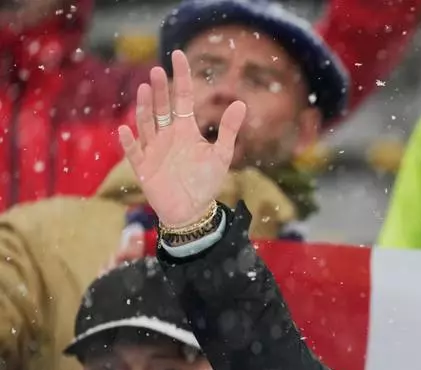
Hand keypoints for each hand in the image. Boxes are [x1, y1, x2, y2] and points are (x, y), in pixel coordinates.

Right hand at [118, 50, 245, 228]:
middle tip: (159, 71)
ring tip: (147, 89)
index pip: (183, 97)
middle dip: (161, 90)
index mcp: (186, 129)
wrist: (192, 210)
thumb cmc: (205, 182)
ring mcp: (153, 149)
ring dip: (145, 108)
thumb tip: (241, 103)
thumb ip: (228, 130)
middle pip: (163, 107)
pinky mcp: (143, 167)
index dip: (182, 77)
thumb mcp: (221, 155)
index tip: (179, 54)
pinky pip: (135, 152)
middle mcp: (167, 135)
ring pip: (147, 123)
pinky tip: (126, 129)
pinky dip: (130, 142)